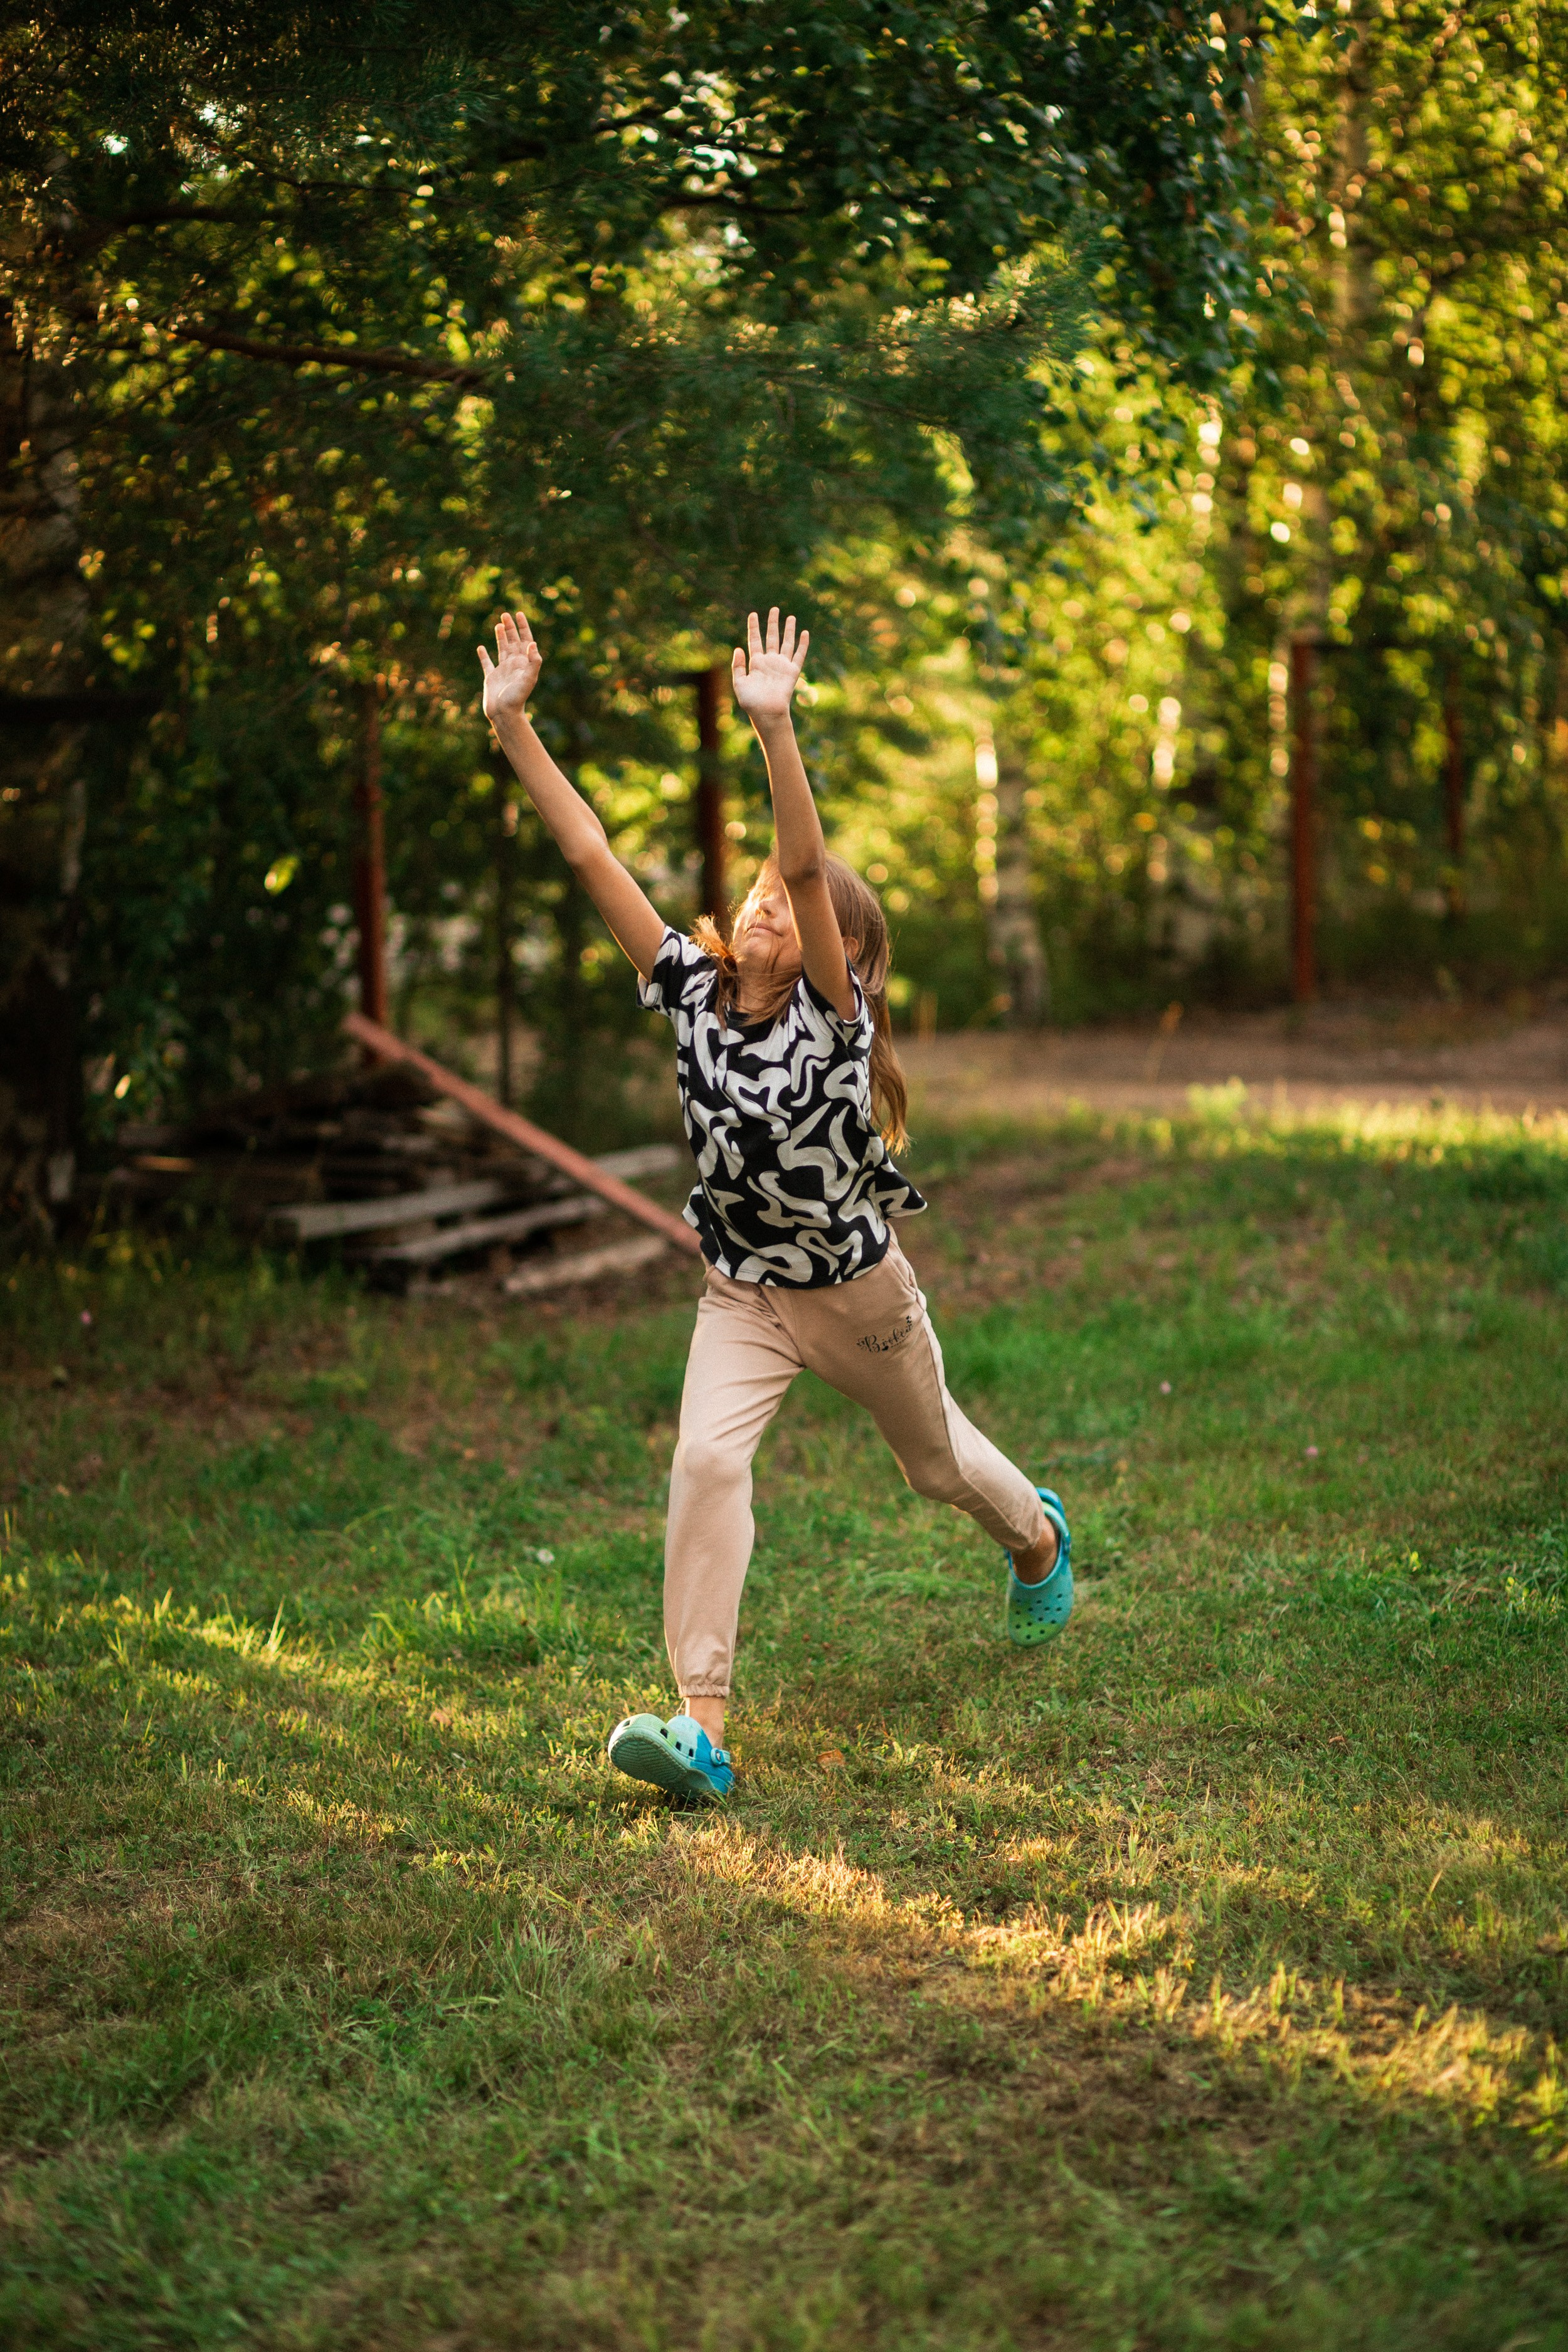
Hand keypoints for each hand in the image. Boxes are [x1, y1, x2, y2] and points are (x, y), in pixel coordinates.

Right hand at [478, 610, 541, 725]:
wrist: (505, 714)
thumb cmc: (518, 698)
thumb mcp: (529, 679)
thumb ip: (533, 662)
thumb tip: (532, 643)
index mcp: (523, 663)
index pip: (525, 640)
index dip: (523, 627)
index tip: (519, 614)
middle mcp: (514, 665)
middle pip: (513, 641)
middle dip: (510, 628)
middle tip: (505, 614)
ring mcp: (502, 670)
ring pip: (502, 649)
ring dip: (500, 636)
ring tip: (499, 624)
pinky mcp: (491, 677)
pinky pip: (487, 663)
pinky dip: (484, 655)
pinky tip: (481, 648)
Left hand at [732, 606, 808, 724]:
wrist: (767, 713)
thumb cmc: (751, 702)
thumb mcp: (739, 683)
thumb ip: (737, 666)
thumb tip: (739, 648)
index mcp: (756, 663)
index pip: (755, 640)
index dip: (754, 627)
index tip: (753, 614)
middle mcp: (770, 661)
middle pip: (772, 637)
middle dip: (773, 623)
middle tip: (774, 609)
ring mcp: (781, 666)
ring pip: (786, 643)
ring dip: (789, 630)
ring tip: (791, 617)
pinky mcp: (792, 671)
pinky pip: (799, 655)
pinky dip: (802, 644)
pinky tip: (804, 633)